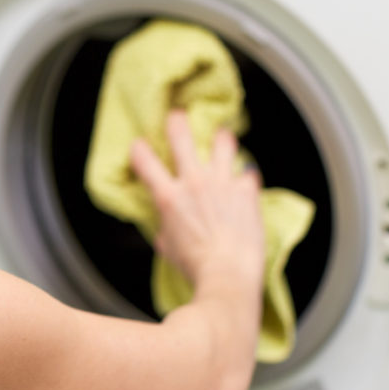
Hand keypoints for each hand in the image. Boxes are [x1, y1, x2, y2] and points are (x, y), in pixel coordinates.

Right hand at [129, 110, 264, 287]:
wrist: (227, 274)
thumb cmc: (195, 267)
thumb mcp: (168, 248)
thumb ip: (166, 230)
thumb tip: (168, 230)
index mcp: (168, 197)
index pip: (145, 162)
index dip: (139, 150)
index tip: (139, 145)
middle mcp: (194, 183)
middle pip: (182, 138)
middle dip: (177, 122)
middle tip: (177, 115)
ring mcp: (222, 184)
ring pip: (222, 144)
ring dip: (221, 139)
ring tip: (222, 136)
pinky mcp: (246, 192)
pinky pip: (249, 173)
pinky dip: (246, 176)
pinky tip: (247, 178)